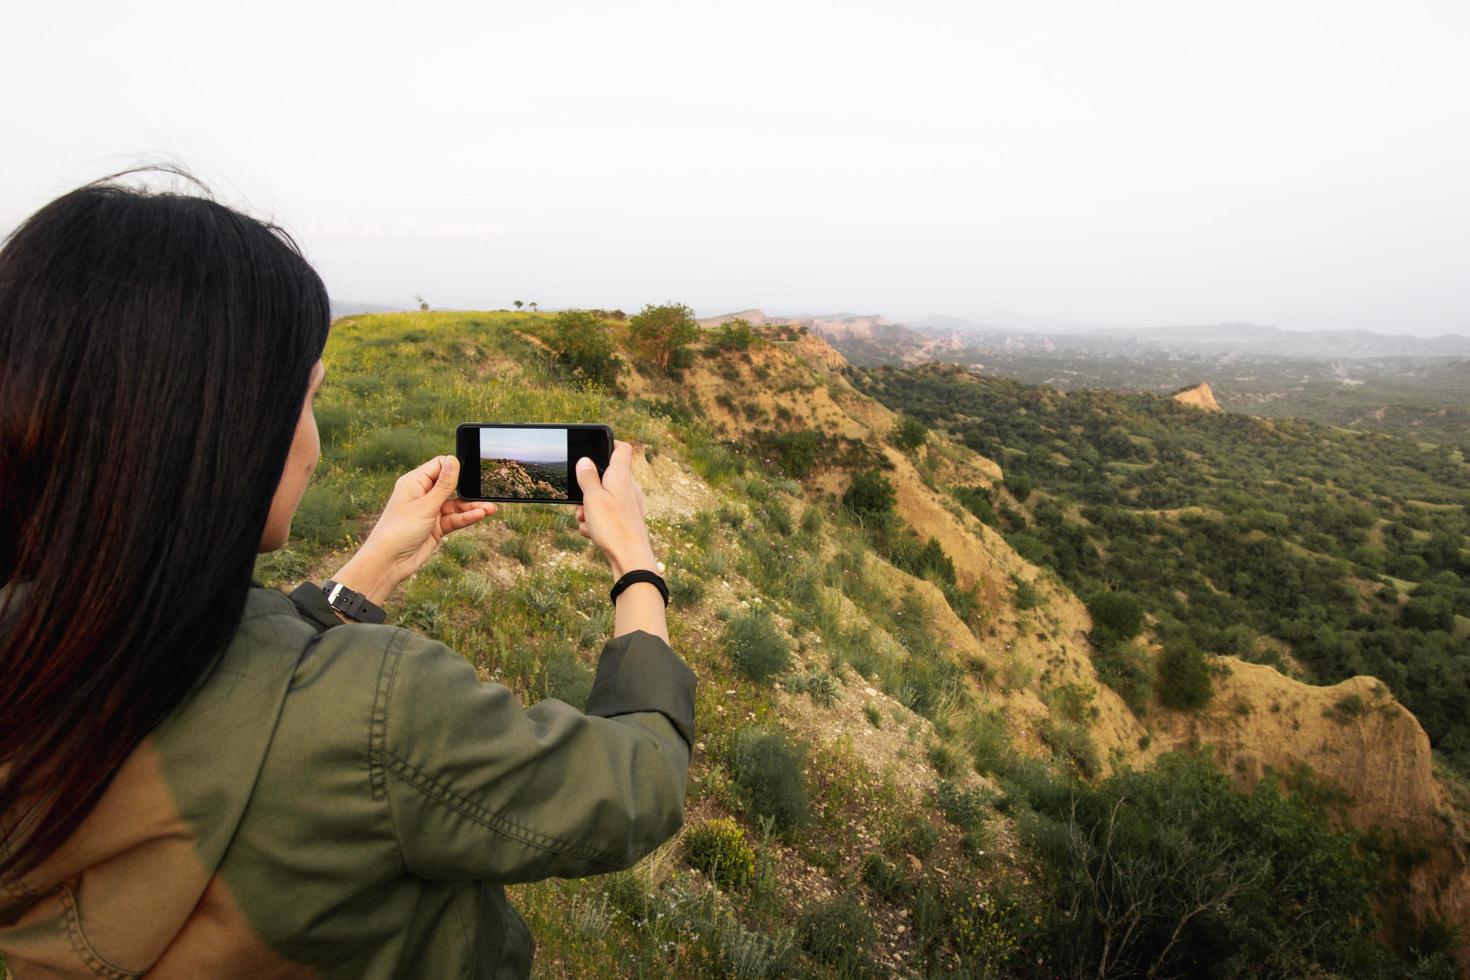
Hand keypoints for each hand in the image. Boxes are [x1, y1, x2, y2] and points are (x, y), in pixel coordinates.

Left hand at [333, 455, 494, 603]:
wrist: (389, 562)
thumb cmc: (399, 530)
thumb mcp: (426, 505)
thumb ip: (444, 484)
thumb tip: (454, 460)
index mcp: (415, 482)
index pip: (439, 465)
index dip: (455, 467)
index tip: (472, 472)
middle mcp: (423, 495)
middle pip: (451, 486)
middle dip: (468, 489)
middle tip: (487, 491)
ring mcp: (430, 511)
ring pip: (456, 505)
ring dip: (472, 507)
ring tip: (491, 509)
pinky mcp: (436, 527)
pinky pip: (455, 519)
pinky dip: (466, 518)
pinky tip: (480, 516)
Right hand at [573, 440, 659, 576]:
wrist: (631, 560)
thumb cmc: (613, 527)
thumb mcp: (593, 498)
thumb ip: (587, 477)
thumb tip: (585, 461)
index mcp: (621, 476)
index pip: (622, 448)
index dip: (608, 443)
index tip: (592, 448)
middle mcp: (629, 488)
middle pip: (606, 477)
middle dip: (588, 488)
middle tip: (580, 502)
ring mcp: (629, 505)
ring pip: (604, 498)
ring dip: (589, 508)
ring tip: (585, 521)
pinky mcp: (627, 521)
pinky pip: (607, 515)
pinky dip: (596, 522)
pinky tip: (592, 534)